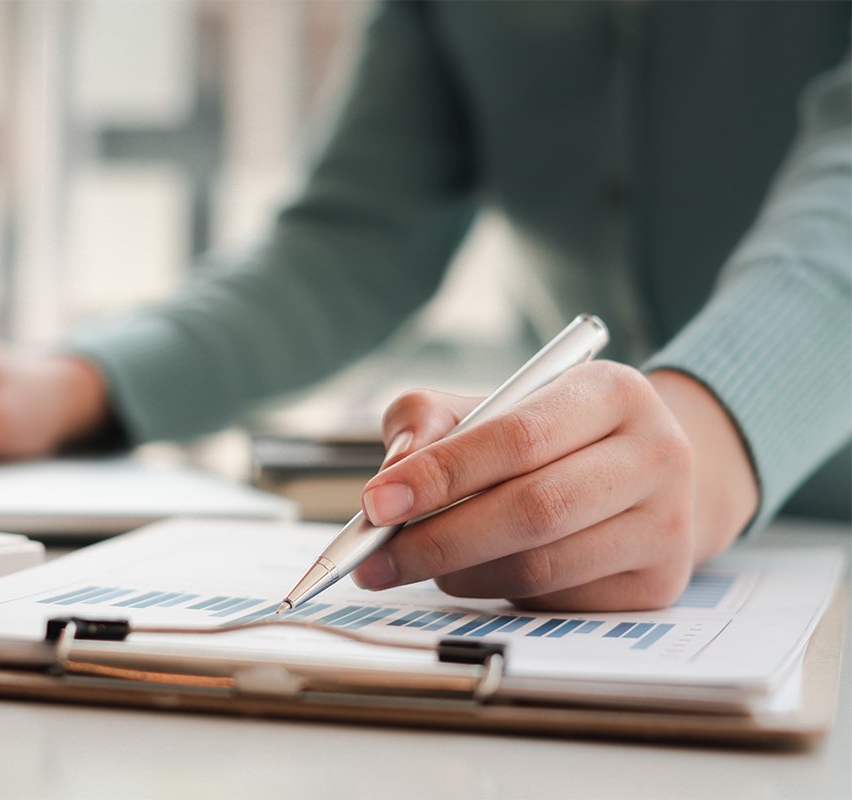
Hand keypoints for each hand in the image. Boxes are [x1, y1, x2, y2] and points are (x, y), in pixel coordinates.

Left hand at [351, 362, 757, 610]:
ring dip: (460, 573)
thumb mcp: (490, 403)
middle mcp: (655, 454)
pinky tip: (475, 574)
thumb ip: (428, 420)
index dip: (441, 474)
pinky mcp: (657, 585)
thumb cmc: (545, 436)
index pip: (517, 437)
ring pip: (540, 566)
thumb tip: (392, 474)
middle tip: (375, 558)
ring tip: (416, 564)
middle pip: (533, 509)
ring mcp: (665, 525)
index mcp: (612, 392)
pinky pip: (555, 602)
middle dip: (437, 540)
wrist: (639, 474)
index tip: (377, 502)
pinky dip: (497, 594)